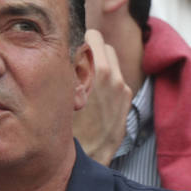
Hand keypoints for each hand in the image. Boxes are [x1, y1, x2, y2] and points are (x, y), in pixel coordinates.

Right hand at [73, 29, 131, 164]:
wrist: (90, 153)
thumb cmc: (71, 126)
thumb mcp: (63, 92)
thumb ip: (71, 68)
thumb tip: (72, 51)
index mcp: (99, 71)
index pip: (94, 36)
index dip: (82, 39)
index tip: (74, 46)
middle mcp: (116, 77)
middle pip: (106, 46)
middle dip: (93, 49)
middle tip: (77, 61)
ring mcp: (123, 88)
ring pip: (113, 62)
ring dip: (101, 63)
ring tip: (83, 78)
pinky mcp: (127, 99)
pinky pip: (117, 78)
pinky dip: (107, 79)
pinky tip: (92, 92)